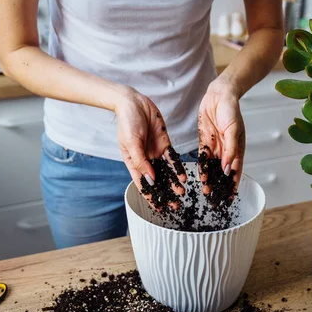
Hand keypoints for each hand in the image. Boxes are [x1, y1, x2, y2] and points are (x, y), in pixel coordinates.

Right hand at [115, 87, 186, 206]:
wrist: (133, 102)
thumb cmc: (127, 122)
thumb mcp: (132, 143)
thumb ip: (142, 162)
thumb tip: (151, 181)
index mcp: (133, 162)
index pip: (142, 184)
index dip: (150, 197)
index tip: (158, 208)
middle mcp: (145, 160)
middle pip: (157, 181)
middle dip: (165, 194)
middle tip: (175, 205)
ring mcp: (155, 152)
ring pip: (167, 172)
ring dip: (174, 183)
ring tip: (182, 193)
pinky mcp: (164, 143)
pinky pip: (173, 158)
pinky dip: (178, 168)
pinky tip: (184, 177)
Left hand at [198, 79, 245, 195]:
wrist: (219, 94)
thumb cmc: (231, 109)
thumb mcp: (233, 130)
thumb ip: (230, 150)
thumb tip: (228, 170)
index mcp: (238, 148)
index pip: (236, 172)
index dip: (234, 186)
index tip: (231, 199)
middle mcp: (228, 150)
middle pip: (224, 173)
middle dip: (220, 187)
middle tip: (216, 201)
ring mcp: (217, 146)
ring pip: (213, 168)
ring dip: (210, 181)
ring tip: (206, 193)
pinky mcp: (206, 141)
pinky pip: (203, 159)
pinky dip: (202, 169)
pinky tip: (200, 178)